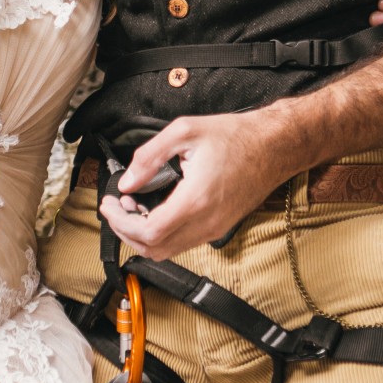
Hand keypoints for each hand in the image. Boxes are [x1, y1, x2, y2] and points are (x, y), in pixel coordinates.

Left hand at [99, 108, 306, 259]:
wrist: (273, 146)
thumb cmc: (236, 137)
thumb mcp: (184, 131)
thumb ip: (149, 156)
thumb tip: (127, 181)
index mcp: (195, 200)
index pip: (148, 232)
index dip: (120, 221)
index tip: (109, 204)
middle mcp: (206, 222)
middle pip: (153, 248)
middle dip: (126, 230)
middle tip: (116, 206)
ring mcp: (214, 229)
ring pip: (167, 251)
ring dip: (143, 235)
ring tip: (133, 206)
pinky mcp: (218, 228)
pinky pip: (182, 243)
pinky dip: (161, 234)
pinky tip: (155, 210)